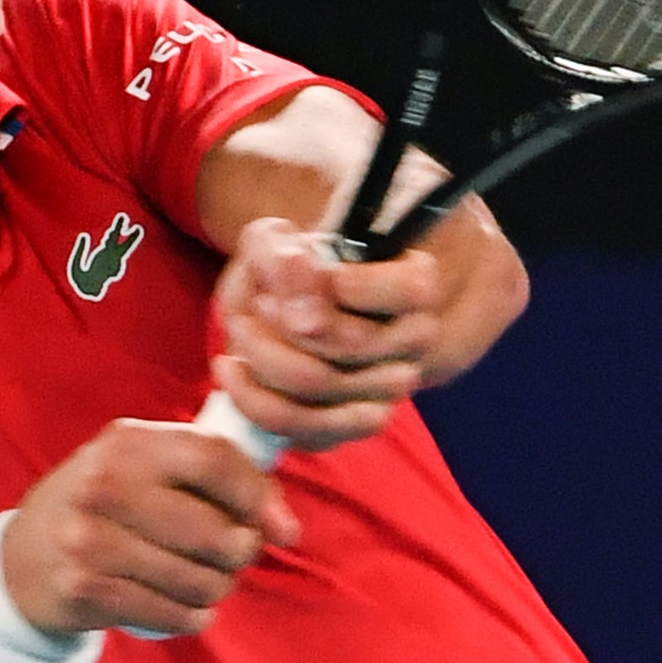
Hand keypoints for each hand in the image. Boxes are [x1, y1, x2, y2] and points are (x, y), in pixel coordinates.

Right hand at [0, 420, 299, 636]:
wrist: (21, 560)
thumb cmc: (106, 507)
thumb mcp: (143, 468)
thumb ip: (213, 478)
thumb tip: (284, 527)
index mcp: (129, 442)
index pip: (214, 459)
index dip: (258, 496)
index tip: (281, 528)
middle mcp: (106, 485)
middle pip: (214, 530)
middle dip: (240, 553)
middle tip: (232, 557)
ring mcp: (90, 539)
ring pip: (197, 580)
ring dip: (217, 589)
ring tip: (206, 582)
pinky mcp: (83, 589)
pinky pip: (170, 614)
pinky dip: (192, 617)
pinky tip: (188, 608)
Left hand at [209, 211, 521, 450]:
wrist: (304, 287)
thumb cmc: (301, 250)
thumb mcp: (286, 230)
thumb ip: (281, 253)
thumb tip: (291, 284)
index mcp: (428, 281)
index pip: (417, 290)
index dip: (354, 286)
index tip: (303, 262)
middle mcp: (423, 343)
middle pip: (363, 348)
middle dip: (294, 326)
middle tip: (254, 304)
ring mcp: (389, 387)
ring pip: (331, 392)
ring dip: (269, 361)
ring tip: (240, 327)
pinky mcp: (351, 421)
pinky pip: (312, 432)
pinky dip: (260, 403)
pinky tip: (233, 367)